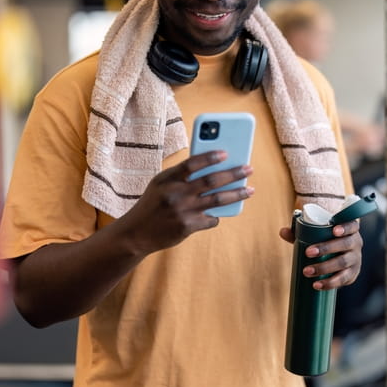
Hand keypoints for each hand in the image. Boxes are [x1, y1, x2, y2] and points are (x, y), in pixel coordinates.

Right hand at [119, 151, 253, 254]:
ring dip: (237, 194)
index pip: (192, 163)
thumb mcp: (161, 185)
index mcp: (167, 179)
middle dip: (233, 174)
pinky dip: (216, 216)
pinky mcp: (187, 227)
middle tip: (249, 169)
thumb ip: (182, 176)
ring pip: (217, 200)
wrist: (136, 233)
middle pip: (211, 180)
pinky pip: (211, 219)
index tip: (226, 153)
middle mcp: (175, 193)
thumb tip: (215, 168)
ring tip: (250, 190)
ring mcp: (182, 211)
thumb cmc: (154, 204)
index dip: (210, 157)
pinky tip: (218, 214)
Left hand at [278, 219, 363, 289]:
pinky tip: (317, 285)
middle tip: (308, 253)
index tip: (334, 230)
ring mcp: (355, 259)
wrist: (339, 255)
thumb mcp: (315, 233)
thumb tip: (283, 232)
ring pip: (343, 263)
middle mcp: (355, 243)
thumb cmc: (326, 239)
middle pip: (345, 245)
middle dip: (326, 248)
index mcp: (349, 229)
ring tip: (307, 271)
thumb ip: (299, 232)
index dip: (345, 227)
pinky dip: (329, 283)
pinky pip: (343, 279)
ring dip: (324, 268)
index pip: (352, 225)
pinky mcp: (352, 273)